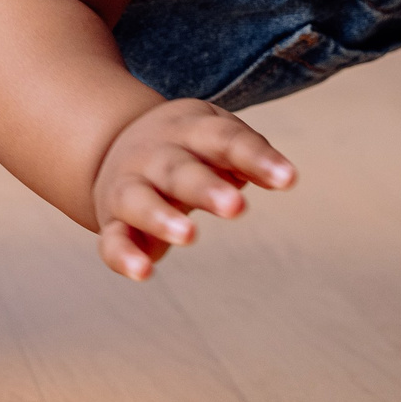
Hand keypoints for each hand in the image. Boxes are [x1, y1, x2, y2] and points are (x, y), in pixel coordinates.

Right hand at [92, 98, 294, 279]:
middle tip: (235, 207)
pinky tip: (143, 272)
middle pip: (178, 169)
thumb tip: (283, 176)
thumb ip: (247, 155)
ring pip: (138, 199)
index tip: (287, 179)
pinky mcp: (112, 221)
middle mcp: (154, 155)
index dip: (255, 157)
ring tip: (188, 235)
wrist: (115, 142)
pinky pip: (112, 239)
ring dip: (160, 216)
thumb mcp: (216, 138)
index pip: (224, 138)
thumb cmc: (187, 148)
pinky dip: (123, 255)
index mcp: (188, 129)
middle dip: (205, 187)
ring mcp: (128, 186)